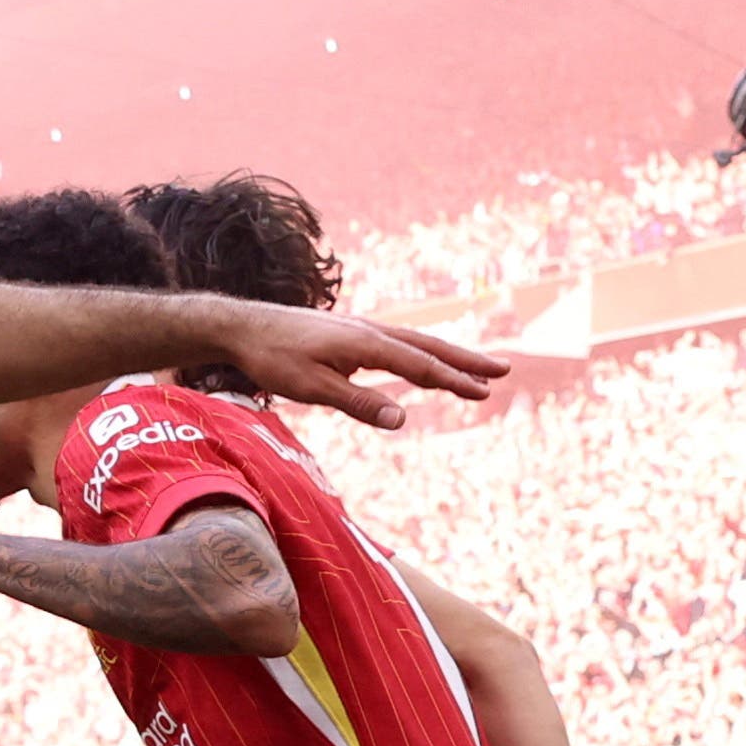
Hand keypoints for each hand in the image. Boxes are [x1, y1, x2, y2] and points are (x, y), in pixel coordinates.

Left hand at [198, 299, 503, 430]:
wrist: (242, 326)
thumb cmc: (273, 358)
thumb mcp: (313, 388)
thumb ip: (359, 402)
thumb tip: (403, 418)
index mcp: (365, 342)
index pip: (420, 364)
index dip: (453, 380)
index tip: (485, 391)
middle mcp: (369, 330)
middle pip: (428, 346)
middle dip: (466, 361)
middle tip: (503, 370)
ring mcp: (360, 330)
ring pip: (414, 342)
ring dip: (447, 355)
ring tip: (476, 369)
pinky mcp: (349, 334)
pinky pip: (395, 343)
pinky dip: (419, 352)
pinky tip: (423, 363)